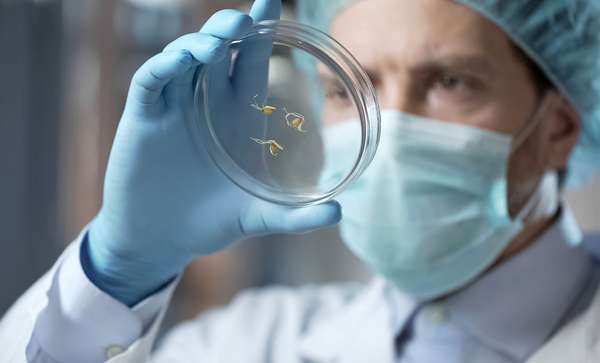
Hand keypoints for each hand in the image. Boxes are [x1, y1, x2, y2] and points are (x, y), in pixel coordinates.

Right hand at [85, 0, 340, 305]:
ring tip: (220, 40)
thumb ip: (296, 216)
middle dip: (232, 27)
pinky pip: (151, 81)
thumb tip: (340, 212)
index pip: (250, 59)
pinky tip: (184, 60)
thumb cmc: (211, 222)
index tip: (275, 0)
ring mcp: (173, 108)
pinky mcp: (144, 119)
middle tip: (248, 19)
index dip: (262, 29)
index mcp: (237, 114)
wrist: (162, 240)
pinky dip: (165, 66)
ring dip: (199, 43)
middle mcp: (206, 103)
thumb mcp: (259, 218)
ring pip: (184, 57)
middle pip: (218, 49)